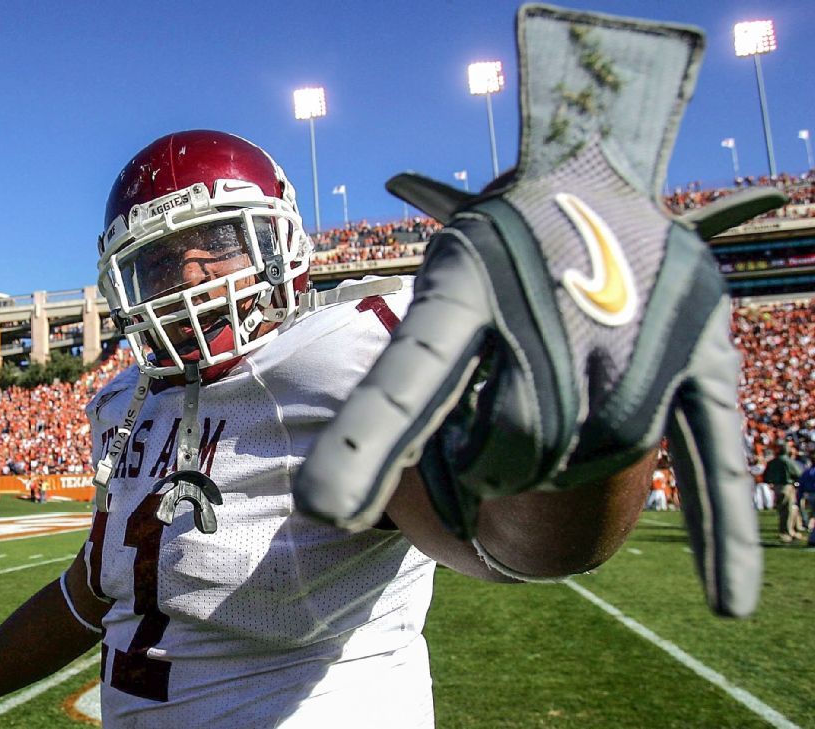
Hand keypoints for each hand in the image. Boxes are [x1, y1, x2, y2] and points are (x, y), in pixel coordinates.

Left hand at [293, 4, 778, 616]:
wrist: (593, 164)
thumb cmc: (498, 244)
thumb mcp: (437, 278)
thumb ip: (400, 380)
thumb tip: (336, 470)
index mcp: (466, 285)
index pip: (412, 377)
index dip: (368, 446)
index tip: (322, 511)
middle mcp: (555, 310)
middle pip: (514, 450)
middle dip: (491, 462)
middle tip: (495, 419)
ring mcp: (634, 334)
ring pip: (594, 457)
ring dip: (567, 463)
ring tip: (555, 407)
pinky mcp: (702, 355)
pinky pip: (711, 452)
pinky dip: (722, 530)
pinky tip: (729, 605)